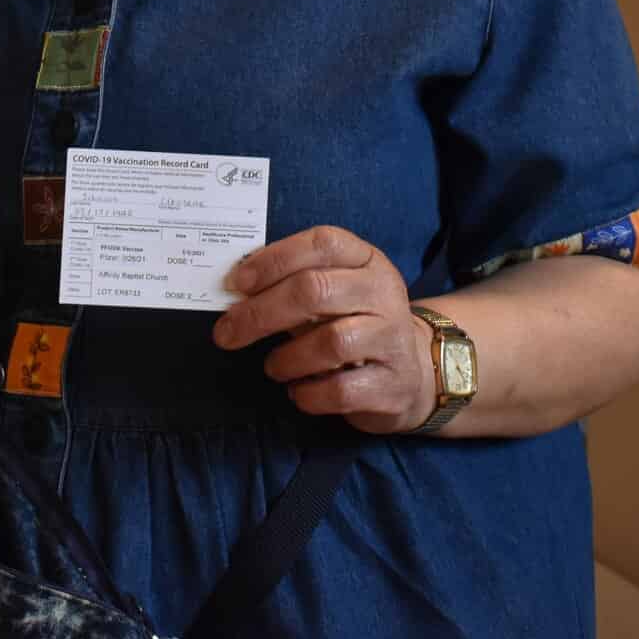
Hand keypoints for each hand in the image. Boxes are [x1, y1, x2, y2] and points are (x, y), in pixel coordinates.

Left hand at [213, 225, 436, 433]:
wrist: (411, 375)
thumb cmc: (355, 326)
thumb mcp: (334, 293)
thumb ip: (293, 285)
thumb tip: (235, 291)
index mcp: (368, 260)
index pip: (322, 244)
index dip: (275, 259)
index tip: (237, 282)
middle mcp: (384, 293)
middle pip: (316, 290)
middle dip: (261, 313)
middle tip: (227, 332)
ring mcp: (393, 339)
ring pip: (330, 342)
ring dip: (287, 358)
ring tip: (274, 366)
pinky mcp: (392, 385)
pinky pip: (340, 391)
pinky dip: (307, 394)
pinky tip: (298, 390)